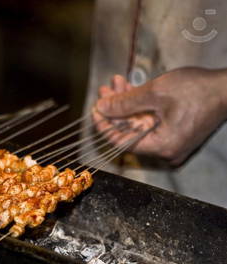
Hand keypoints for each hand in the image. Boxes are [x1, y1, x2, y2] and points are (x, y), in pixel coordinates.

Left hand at [92, 68, 226, 164]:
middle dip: (115, 108)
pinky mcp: (174, 132)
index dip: (104, 124)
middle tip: (105, 89)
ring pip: (137, 123)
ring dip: (125, 103)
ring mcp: (170, 142)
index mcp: (161, 146)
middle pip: (128, 131)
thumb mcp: (155, 93)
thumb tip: (100, 108)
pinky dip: (139, 106)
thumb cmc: (197, 90)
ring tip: (116, 83)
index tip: (95, 108)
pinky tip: (129, 88)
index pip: (120, 141)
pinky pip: (149, 121)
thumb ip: (124, 103)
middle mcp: (165, 150)